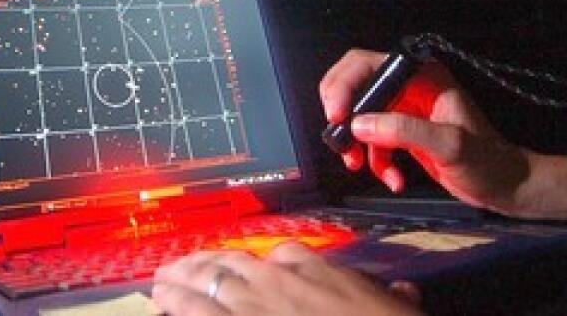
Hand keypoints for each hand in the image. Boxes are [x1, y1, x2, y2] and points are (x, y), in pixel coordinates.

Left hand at [152, 244, 420, 314]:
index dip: (261, 266)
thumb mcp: (396, 309)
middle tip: (186, 267)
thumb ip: (391, 298)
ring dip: (181, 280)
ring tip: (163, 282)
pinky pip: (196, 312)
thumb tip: (403, 295)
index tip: (252, 271)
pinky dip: (177, 305)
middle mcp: (276, 280)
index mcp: (314, 269)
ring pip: (206, 282)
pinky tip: (162, 302)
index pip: (283, 256)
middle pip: (232, 263)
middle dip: (206, 264)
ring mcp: (250, 305)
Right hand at [320, 49, 531, 214]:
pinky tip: (393, 179)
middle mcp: (409, 86)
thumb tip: (358, 124)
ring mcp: (404, 110)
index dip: (343, 85)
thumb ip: (404, 130)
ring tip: (359, 166)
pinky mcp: (402, 134)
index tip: (337, 116)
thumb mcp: (448, 144)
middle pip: (355, 86)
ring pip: (359, 116)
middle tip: (339, 140)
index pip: (366, 64)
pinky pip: (372, 141)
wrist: (505, 188)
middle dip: (343, 115)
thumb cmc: (486, 162)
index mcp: (421, 75)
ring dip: (355, 144)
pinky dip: (375, 161)